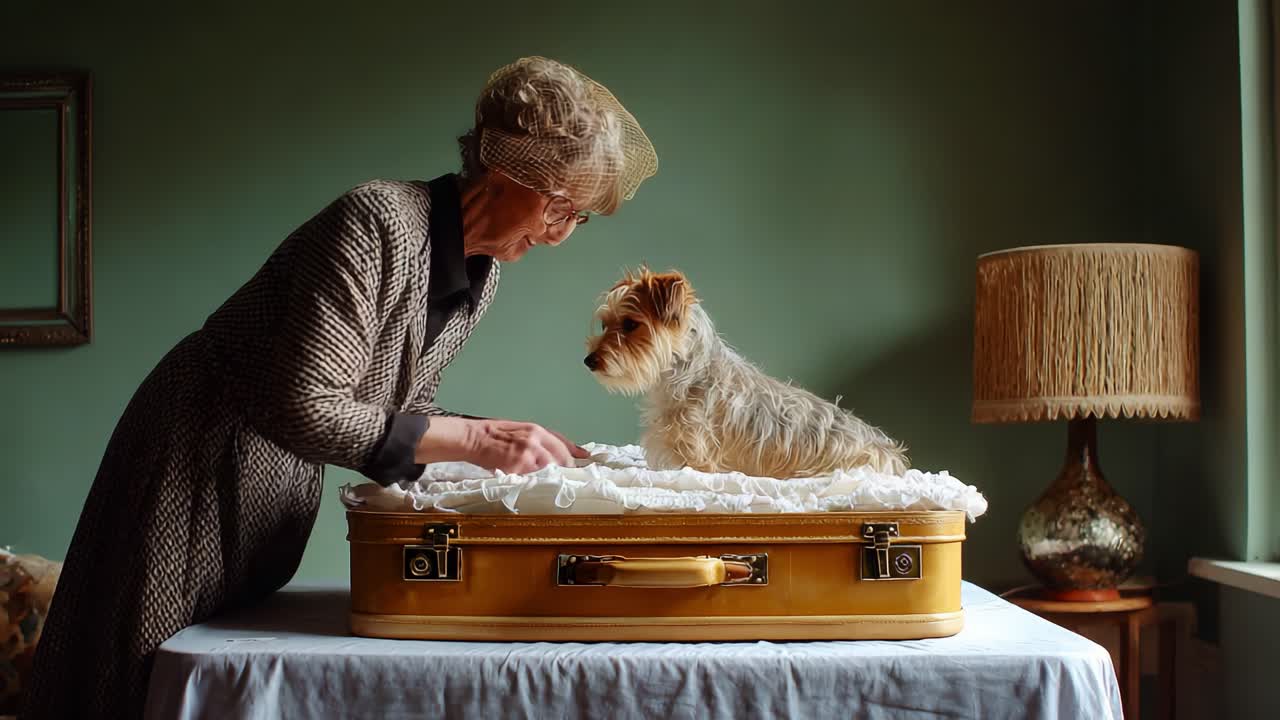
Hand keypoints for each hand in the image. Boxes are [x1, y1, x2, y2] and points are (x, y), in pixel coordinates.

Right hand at [416, 417, 589, 473]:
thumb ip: (542, 439)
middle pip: (561, 460)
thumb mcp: (520, 429)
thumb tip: (565, 448)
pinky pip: (533, 479)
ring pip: (549, 471)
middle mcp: (535, 441)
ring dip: (551, 479)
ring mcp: (527, 456)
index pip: (563, 445)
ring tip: (550, 485)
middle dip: (565, 471)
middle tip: (566, 479)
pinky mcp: (517, 468)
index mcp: (536, 430)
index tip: (584, 463)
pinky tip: (534, 487)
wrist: (473, 438)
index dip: (574, 456)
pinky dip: (535, 484)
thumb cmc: (495, 434)